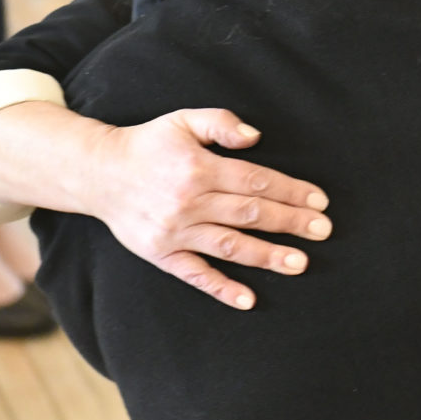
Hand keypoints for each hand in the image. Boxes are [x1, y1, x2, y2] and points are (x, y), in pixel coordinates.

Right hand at [76, 109, 332, 309]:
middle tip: (323, 231)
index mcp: (198, 167)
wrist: (97, 173)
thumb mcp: (182, 120)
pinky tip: (248, 299)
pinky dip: (222, 288)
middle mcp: (188, 201)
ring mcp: (175, 231)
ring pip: (229, 246)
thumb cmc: (148, 144)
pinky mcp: (161, 255)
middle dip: (290, 222)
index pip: (255, 180)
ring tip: (299, 263)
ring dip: (266, 255)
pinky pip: (195, 275)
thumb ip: (220, 123)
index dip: (290, 191)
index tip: (319, 201)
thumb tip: (255, 137)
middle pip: (249, 213)